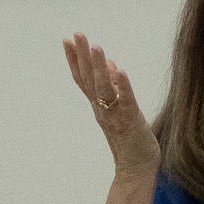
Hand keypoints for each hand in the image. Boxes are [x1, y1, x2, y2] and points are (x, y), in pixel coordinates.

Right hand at [63, 33, 157, 177]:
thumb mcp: (118, 109)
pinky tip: (119, 70)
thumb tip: (109, 63)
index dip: (74, 59)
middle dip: (82, 56)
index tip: (67, 39)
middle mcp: (102, 109)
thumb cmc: (129, 138)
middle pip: (88, 79)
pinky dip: (122, 86)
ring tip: (96, 47)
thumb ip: (113, 88)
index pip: (82, 79)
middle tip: (77, 34)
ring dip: (98, 67)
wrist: (136, 169)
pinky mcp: (131, 121)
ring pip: (104, 88)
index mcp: (98, 105)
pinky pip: (126, 101)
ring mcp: (115, 115)